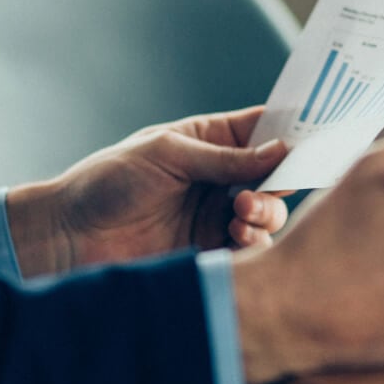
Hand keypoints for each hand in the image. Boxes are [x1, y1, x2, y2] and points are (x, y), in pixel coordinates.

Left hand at [5, 107, 290, 276]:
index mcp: (209, 142)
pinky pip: (250, 248)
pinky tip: (238, 237)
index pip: (263, 131)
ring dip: (266, 213)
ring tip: (241, 215)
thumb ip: (225, 158)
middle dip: (279, 182)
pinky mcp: (211, 251)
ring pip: (268, 214)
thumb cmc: (107, 181)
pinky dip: (254, 243)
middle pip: (275, 176)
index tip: (313, 140)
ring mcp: (216, 215)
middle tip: (256, 191)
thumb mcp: (167, 155)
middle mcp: (219, 178)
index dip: (291, 134)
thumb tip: (281, 151)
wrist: (69, 236)